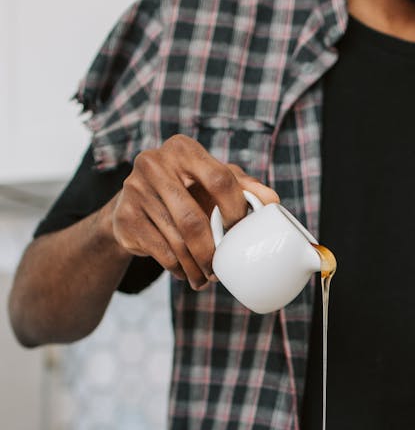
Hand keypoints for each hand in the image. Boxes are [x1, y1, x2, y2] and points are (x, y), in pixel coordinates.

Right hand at [109, 135, 279, 289]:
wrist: (132, 205)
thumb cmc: (186, 192)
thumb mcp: (214, 182)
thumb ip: (245, 188)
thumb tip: (274, 203)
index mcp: (184, 149)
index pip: (220, 179)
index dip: (236, 211)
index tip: (240, 234)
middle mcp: (155, 163)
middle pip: (194, 220)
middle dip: (212, 254)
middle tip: (221, 271)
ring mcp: (135, 189)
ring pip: (176, 241)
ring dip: (196, 268)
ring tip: (206, 279)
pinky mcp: (125, 216)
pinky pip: (160, 251)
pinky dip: (178, 269)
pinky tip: (185, 273)